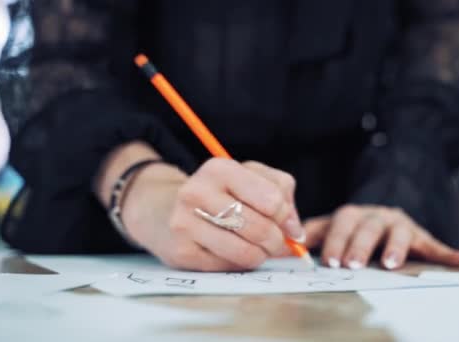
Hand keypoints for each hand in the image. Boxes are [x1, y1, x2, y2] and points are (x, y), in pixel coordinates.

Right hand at [121, 158, 302, 270]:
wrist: (163, 209)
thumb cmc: (219, 193)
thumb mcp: (250, 178)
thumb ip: (281, 194)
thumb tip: (295, 231)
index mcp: (220, 169)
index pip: (272, 200)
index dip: (285, 216)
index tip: (284, 222)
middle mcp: (198, 192)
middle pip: (261, 228)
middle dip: (277, 241)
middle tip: (277, 243)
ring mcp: (185, 223)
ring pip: (246, 252)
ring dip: (261, 255)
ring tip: (258, 249)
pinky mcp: (181, 251)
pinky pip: (227, 267)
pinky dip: (238, 263)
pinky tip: (232, 252)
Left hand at [302, 205, 458, 269]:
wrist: (381, 213)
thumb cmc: (352, 227)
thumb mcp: (332, 228)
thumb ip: (314, 234)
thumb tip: (291, 246)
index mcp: (353, 214)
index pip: (342, 223)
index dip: (336, 241)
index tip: (330, 261)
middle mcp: (376, 215)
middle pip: (368, 228)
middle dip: (359, 246)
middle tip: (352, 265)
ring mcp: (399, 224)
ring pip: (399, 232)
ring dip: (396, 248)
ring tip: (392, 265)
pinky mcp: (420, 235)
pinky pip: (435, 244)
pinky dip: (449, 253)